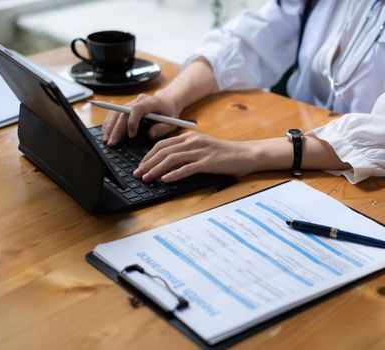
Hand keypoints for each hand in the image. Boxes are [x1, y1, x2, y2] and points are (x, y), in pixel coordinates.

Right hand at [102, 93, 180, 145]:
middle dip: (116, 128)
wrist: (167, 101)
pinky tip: (106, 133)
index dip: (132, 122)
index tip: (131, 136)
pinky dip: (109, 123)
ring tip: (105, 140)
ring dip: (109, 126)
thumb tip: (150, 135)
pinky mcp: (127, 106)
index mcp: (151, 102)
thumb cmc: (169, 112)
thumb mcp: (171, 122)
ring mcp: (131, 102)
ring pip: (116, 112)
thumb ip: (162, 128)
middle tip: (111, 142)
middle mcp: (138, 100)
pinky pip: (115, 113)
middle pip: (123, 112)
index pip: (137, 109)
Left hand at [133, 132, 257, 181]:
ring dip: (156, 169)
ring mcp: (200, 151)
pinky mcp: (207, 162)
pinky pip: (186, 168)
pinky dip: (174, 174)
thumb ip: (187, 151)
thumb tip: (168, 162)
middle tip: (138, 174)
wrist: (245, 154)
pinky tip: (165, 180)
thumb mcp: (203, 147)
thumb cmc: (225, 154)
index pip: (162, 144)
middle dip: (147, 163)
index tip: (140, 166)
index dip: (148, 155)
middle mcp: (192, 142)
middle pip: (163, 151)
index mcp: (189, 137)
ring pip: (171, 159)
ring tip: (147, 178)